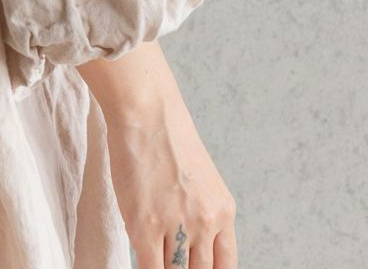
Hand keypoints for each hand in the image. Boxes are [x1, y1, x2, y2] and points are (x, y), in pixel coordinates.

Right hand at [73, 42, 238, 268]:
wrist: (147, 113)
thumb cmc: (165, 137)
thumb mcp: (196, 179)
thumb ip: (195, 212)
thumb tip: (180, 241)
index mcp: (223, 211)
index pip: (225, 265)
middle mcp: (206, 223)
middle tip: (174, 265)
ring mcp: (176, 227)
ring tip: (157, 260)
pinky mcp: (145, 227)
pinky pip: (150, 268)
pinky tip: (142, 264)